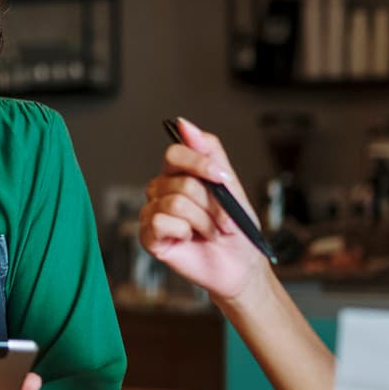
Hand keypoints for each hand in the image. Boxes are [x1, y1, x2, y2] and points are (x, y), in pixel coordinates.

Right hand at [139, 117, 270, 302]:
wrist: (239, 266)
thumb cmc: (235, 229)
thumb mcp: (230, 186)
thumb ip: (208, 152)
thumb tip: (184, 123)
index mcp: (180, 175)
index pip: (175, 153)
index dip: (199, 163)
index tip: (221, 178)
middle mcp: (163, 190)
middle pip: (181, 182)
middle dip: (210, 204)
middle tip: (221, 219)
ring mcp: (154, 212)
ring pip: (175, 203)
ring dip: (202, 221)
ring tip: (209, 232)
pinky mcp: (149, 235)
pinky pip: (160, 221)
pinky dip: (184, 232)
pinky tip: (189, 239)